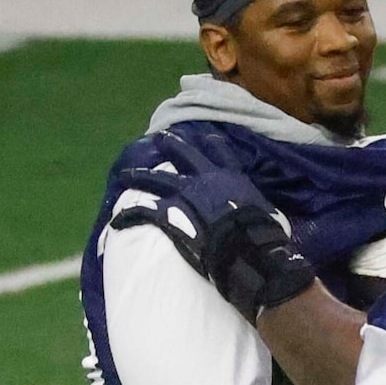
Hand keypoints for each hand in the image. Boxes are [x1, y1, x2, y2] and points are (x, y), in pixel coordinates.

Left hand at [111, 129, 317, 317]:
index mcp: (230, 177)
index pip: (220, 151)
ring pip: (155, 179)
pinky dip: (130, 216)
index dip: (212, 143)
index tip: (204, 135)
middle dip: (170, 145)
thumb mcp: (268, 211)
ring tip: (126, 174)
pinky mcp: (170, 215)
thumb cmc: (264, 233)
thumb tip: (263, 211)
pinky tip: (117, 220)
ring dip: (139, 176)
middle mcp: (204, 179)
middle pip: (183, 154)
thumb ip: (257, 205)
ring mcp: (184, 195)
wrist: (246, 249)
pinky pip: (144, 213)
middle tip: (160, 137)